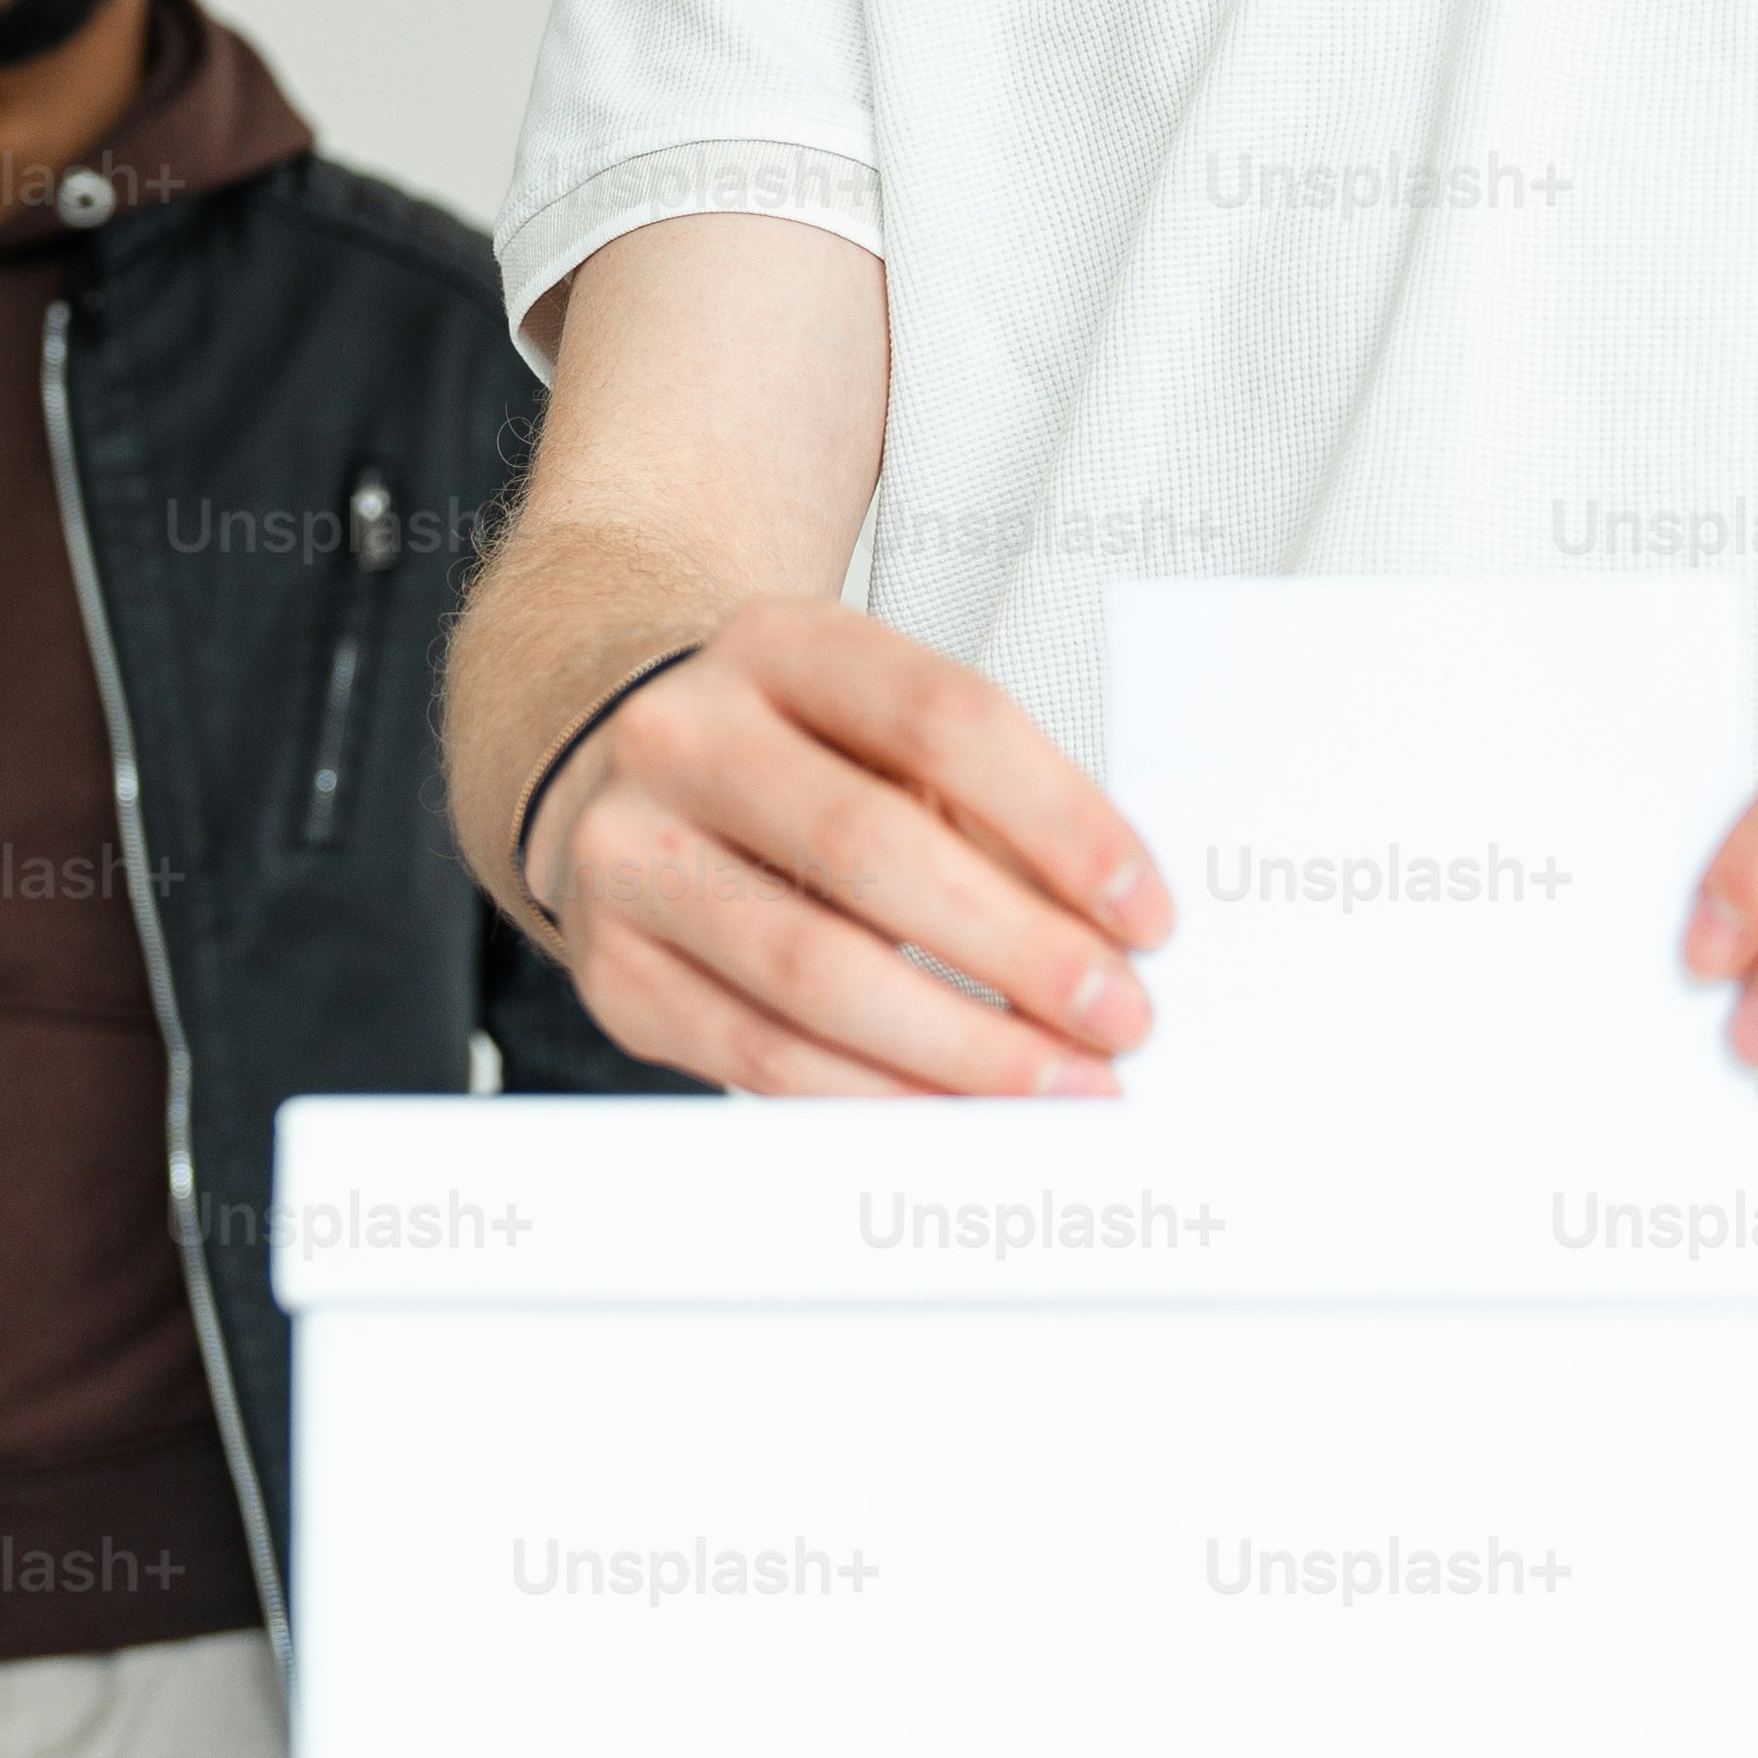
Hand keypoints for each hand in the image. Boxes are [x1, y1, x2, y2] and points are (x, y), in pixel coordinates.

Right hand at [530, 594, 1167, 1096]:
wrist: (623, 774)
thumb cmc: (794, 761)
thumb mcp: (885, 736)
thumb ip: (989, 814)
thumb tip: (1109, 941)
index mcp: (778, 645)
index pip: (942, 720)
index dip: (1060, 822)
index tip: (1145, 913)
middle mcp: (682, 735)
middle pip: (870, 845)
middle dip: (1019, 949)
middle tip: (1118, 1017)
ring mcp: (627, 853)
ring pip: (809, 967)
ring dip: (959, 1044)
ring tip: (1057, 1083)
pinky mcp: (612, 970)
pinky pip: (756, 1053)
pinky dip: (873, 1096)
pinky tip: (954, 1111)